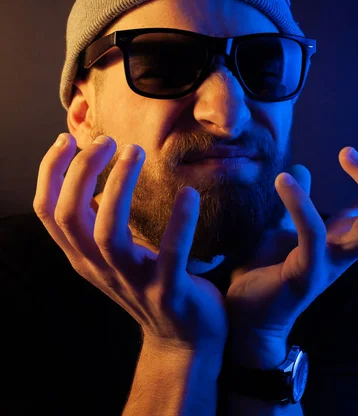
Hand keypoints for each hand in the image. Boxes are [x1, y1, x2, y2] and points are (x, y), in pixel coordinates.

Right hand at [33, 135, 227, 354]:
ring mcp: (132, 282)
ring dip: (117, 187)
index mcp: (83, 255)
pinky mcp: (169, 292)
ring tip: (134, 152)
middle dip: (81, 171)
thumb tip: (88, 171)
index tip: (67, 139)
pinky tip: (188, 193)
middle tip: (107, 141)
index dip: (49, 172)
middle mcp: (99, 268)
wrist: (182, 339)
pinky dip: (178, 222)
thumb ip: (97, 219)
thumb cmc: (147, 281)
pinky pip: (170, 253)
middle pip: (70, 217)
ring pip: (109, 233)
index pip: (48, 212)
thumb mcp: (113, 252)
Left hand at [225, 118, 357, 344]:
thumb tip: (299, 167)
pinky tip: (282, 179)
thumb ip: (298, 199)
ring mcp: (334, 263)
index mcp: (346, 234)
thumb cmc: (267, 270)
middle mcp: (349, 248)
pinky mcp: (308, 274)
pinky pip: (314, 235)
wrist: (248, 315)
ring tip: (346, 150)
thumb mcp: (283, 224)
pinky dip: (302, 204)